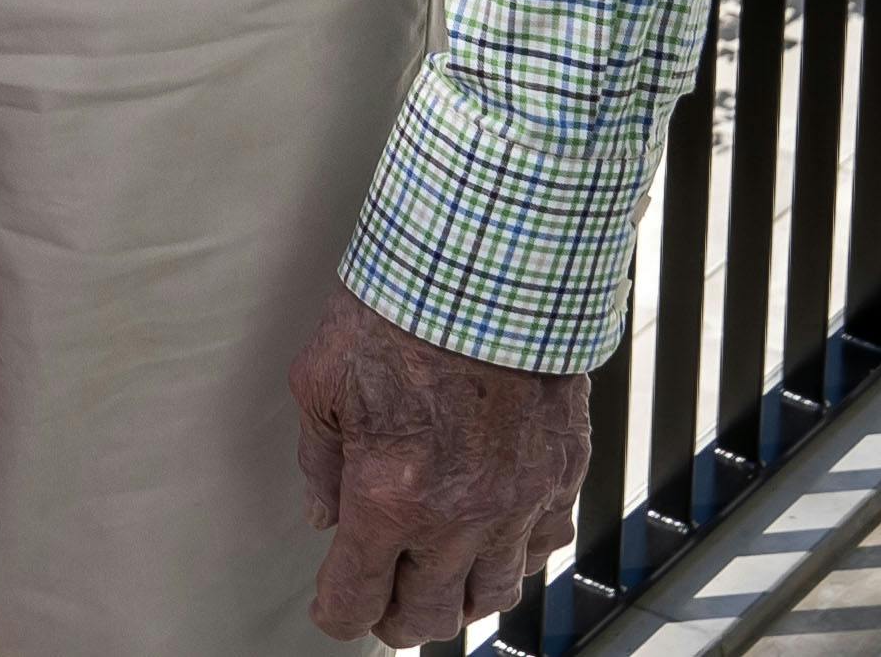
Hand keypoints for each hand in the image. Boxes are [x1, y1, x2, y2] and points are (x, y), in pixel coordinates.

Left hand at [290, 290, 586, 645]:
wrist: (487, 263)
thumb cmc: (396, 310)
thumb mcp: (320, 379)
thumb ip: (319, 461)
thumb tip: (324, 516)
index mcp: (388, 497)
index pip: (357, 600)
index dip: (338, 614)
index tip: (335, 609)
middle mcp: (458, 516)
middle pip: (429, 617)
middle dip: (397, 618)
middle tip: (384, 602)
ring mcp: (517, 501)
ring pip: (494, 595)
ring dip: (460, 593)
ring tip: (440, 574)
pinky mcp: (561, 474)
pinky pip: (544, 546)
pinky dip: (516, 552)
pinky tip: (494, 532)